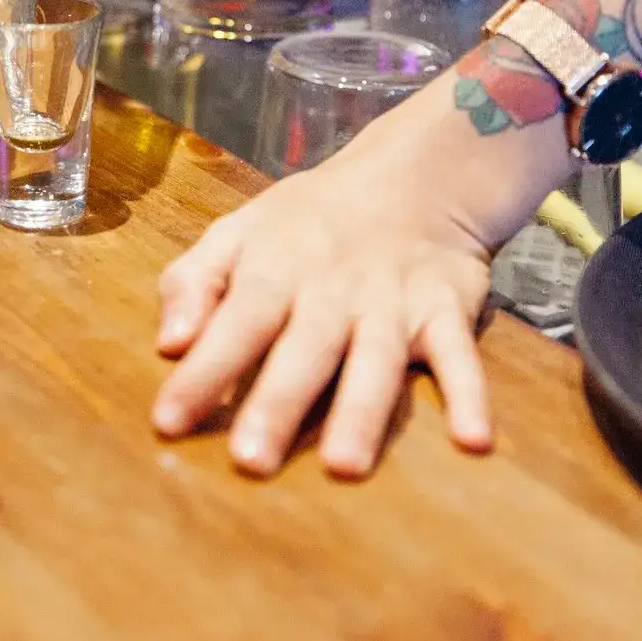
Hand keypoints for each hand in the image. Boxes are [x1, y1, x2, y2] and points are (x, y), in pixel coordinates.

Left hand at [151, 102, 515, 478]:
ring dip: (362, 411)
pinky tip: (474, 440)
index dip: (203, 371)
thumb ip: (194, 281)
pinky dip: (471, 394)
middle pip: (304, 349)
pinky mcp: (447, 311)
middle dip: (277, 403)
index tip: (168, 421)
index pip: (235, 322)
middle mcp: (333, 291)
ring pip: (377, 359)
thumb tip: (167, 343)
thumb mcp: (238, 231)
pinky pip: (461, 355)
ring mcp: (393, 303)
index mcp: (275, 270)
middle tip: (250, 461)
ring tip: (345, 466)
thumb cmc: (308, 220)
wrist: (413, 174)